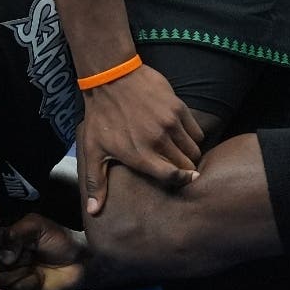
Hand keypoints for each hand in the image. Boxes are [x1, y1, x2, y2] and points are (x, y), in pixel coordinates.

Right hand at [0, 213, 87, 289]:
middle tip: (30, 252)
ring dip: (19, 271)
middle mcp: (7, 258)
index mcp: (8, 240)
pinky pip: (14, 289)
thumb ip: (16, 232)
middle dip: (12, 257)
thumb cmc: (59, 239)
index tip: (11, 239)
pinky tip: (39, 277)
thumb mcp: (36, 225)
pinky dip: (28, 282)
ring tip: (34, 264)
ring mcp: (13, 276)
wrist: (78, 260)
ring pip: (0, 278)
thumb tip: (3, 256)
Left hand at [78, 63, 203, 215]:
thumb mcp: (93, 151)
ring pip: (194, 149)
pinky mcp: (178, 108)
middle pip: (187, 165)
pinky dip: (194, 137)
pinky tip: (183, 136)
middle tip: (182, 168)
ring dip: (191, 154)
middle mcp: (158, 141)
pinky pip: (196, 131)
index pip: (172, 177)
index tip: (186, 181)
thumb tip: (94, 211)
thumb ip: (96, 183)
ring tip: (183, 153)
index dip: (182, 181)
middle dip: (187, 169)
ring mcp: (170, 124)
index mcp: (139, 155)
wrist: (111, 78)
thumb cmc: (100, 117)